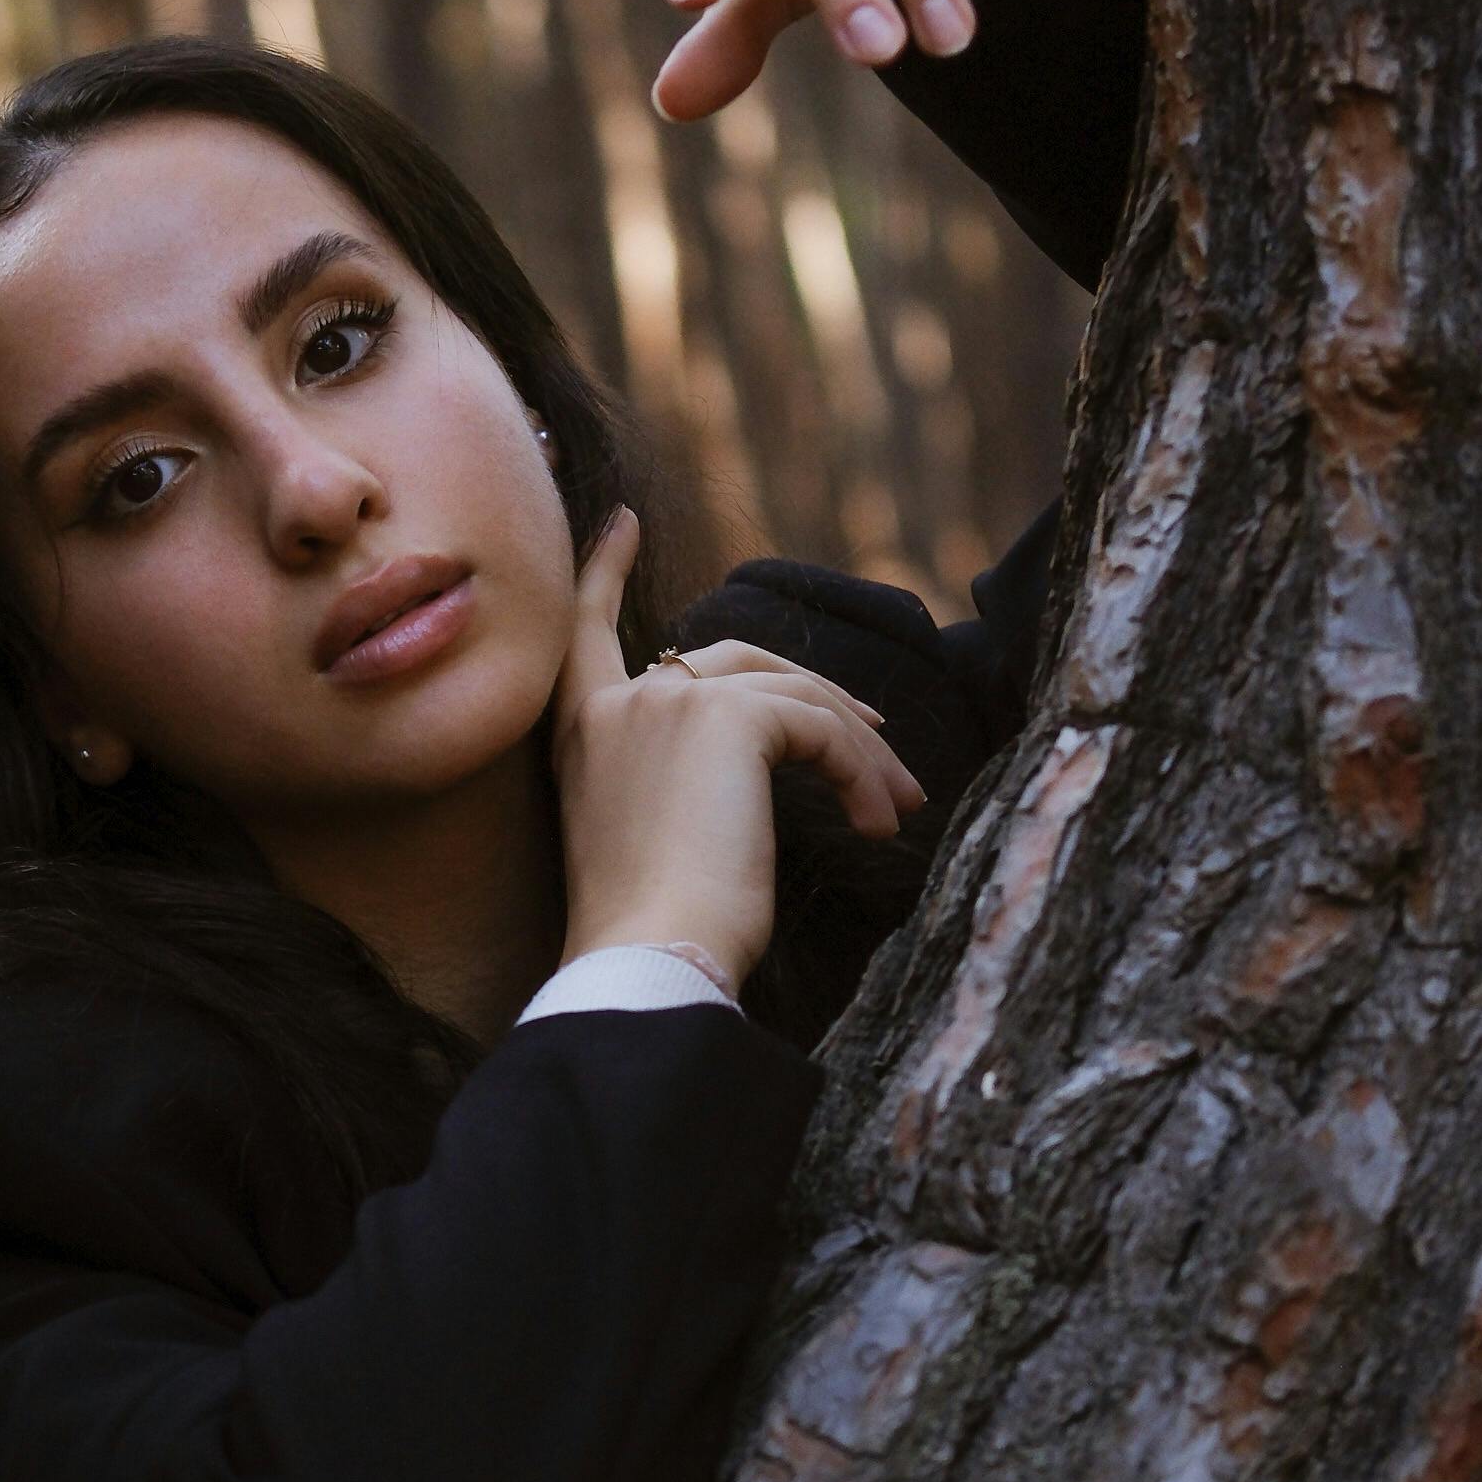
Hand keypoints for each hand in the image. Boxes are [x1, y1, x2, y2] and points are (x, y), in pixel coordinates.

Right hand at [548, 512, 926, 993]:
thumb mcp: (651, 836)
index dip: (604, 572)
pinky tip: (879, 823)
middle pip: (734, 660)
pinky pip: (820, 727)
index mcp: (582, 733)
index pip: (585, 632)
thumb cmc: (655, 933)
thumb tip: (765, 752)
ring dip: (858, 750)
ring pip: (793, 694)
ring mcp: (669, 703)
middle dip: (817, 698)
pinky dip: (862, 772)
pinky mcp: (728, 720)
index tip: (623, 521)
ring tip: (899, 807)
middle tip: (880, 743)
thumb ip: (677, 778)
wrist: (648, 959)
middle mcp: (618, 705)